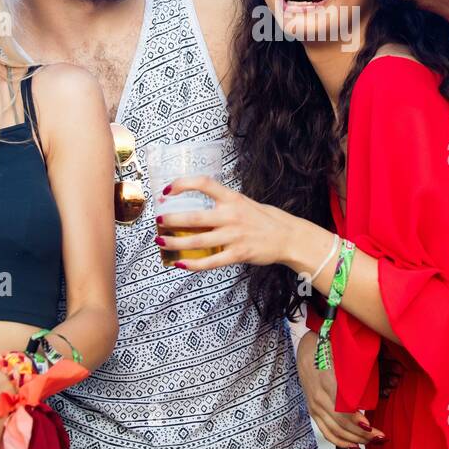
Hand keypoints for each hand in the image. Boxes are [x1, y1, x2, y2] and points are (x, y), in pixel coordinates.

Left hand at [154, 175, 332, 272]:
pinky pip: (211, 262)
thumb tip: (196, 207)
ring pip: (198, 241)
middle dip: (172, 220)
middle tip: (158, 221)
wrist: (289, 237)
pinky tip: (180, 263)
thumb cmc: (264, 219)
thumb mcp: (244, 203)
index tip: (167, 189)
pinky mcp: (238, 254)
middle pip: (194, 218)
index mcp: (233, 198)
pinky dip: (193, 264)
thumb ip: (223, 204)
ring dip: (176, 243)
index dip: (183, 183)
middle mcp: (232, 215)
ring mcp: (235, 236)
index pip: (204, 183)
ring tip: (161, 242)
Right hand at [296, 331, 384, 448]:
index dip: (355, 419)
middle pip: (340, 422)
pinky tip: (354, 445)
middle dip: (362, 433)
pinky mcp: (313, 411)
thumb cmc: (328, 349)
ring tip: (372, 441)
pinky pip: (326, 431)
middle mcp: (319, 396)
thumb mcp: (343, 355)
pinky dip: (340, 442)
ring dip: (355, 439)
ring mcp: (315, 405)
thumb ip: (358, 369)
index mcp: (327, 380)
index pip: (340, 406)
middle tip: (380, 436)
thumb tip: (386, 372)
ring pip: (335, 430)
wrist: (306, 350)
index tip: (370, 425)